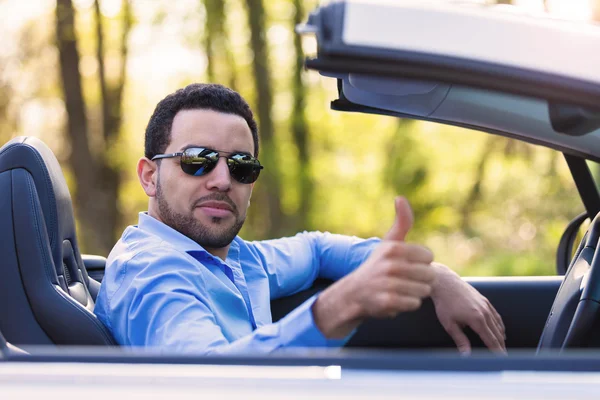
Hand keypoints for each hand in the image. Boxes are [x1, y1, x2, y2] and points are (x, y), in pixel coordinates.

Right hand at [313, 197, 435, 337]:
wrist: (354, 293)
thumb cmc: (377, 265)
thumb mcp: (388, 243)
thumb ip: (401, 222)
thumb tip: (400, 197)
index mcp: (394, 248)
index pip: (429, 257)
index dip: (420, 263)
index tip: (406, 265)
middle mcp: (391, 265)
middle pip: (429, 275)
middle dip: (420, 279)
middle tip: (404, 280)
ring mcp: (389, 284)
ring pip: (423, 290)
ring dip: (414, 293)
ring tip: (399, 289)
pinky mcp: (388, 301)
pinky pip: (414, 303)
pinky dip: (407, 304)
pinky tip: (395, 299)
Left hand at [430, 263, 505, 353]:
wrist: (445, 282)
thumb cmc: (444, 304)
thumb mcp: (449, 324)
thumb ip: (460, 340)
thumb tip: (466, 355)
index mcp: (477, 320)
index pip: (491, 340)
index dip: (496, 351)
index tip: (501, 360)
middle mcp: (485, 312)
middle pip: (497, 334)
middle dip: (500, 346)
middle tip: (503, 358)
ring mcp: (486, 305)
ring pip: (498, 325)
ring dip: (501, 337)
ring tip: (502, 347)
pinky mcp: (485, 300)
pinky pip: (496, 315)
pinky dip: (499, 325)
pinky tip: (499, 331)